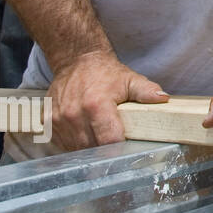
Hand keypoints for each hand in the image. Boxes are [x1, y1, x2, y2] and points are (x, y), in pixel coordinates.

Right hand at [48, 51, 168, 149]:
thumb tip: (164, 98)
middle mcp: (74, 114)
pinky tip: (85, 135)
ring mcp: (59, 120)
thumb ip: (147, 91)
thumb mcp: (130, 79)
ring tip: (100, 139)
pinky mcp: (49, 122)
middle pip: (92, 148)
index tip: (127, 148)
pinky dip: (74, 144)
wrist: (77, 61)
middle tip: (115, 145)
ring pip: (77, 149)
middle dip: (105, 150)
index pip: (109, 141)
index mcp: (96, 105)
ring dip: (89, 149)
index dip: (120, 148)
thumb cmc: (106, 73)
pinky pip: (62, 144)